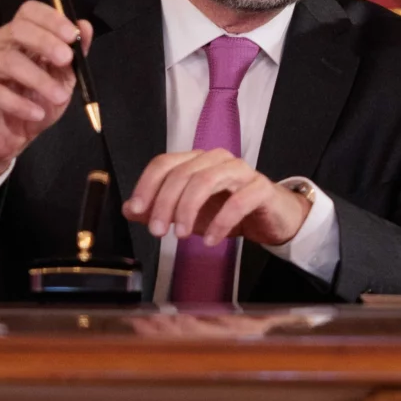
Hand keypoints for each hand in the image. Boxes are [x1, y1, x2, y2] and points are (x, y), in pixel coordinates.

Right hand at [0, 1, 91, 184]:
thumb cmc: (33, 104)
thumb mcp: (62, 81)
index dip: (51, 18)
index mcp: (18, 36)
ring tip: (60, 97)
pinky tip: (36, 113)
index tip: (72, 35)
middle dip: (45, 42)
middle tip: (66, 60)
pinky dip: (19, 103)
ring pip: (7, 60)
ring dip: (38, 78)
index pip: (28, 11)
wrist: (6, 141)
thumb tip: (85, 27)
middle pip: (16, 28)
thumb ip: (74, 54)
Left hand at [122, 149, 311, 248]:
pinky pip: (237, 202)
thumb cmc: (228, 211)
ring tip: (180, 235)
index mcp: (197, 161)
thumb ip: (159, 209)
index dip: (147, 185)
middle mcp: (217, 160)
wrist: (272, 218)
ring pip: (206, 180)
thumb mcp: (189, 214)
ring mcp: (240, 171)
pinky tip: (211, 240)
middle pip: (183, 173)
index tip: (137, 211)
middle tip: (157, 231)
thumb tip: (129, 209)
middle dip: (165, 203)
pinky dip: (220, 223)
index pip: (165, 163)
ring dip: (188, 209)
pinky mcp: (260, 188)